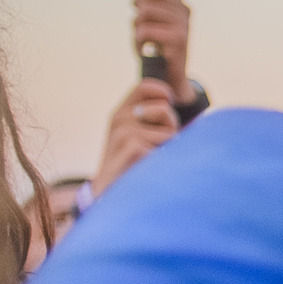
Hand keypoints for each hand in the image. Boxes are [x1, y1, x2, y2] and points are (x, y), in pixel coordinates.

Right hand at [91, 78, 179, 195]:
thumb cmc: (132, 166)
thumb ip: (152, 119)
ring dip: (169, 148)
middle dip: (171, 127)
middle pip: (165, 109)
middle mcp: (119, 119)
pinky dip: (165, 160)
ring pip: (170, 131)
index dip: (163, 92)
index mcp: (120, 113)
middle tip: (154, 148)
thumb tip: (173, 103)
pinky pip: (168, 147)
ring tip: (150, 161)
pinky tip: (149, 170)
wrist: (110, 196)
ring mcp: (124, 133)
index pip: (144, 87)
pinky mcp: (133, 148)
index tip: (170, 101)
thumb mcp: (138, 138)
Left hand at [131, 0, 194, 100]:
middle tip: (140, 20)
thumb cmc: (156, 48)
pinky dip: (138, 41)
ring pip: (145, 10)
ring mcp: (183, 24)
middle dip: (138, 4)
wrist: (169, 78)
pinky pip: (144, 30)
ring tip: (142, 38)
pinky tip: (144, 49)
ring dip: (137, 25)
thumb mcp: (154, 20)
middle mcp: (184, 10)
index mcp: (178, 2)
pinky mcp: (178, 40)